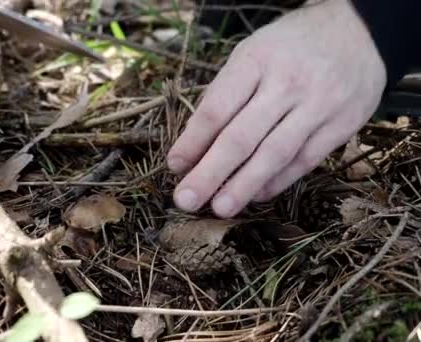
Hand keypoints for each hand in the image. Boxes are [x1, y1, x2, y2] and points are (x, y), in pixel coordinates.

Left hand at [167, 0, 386, 217]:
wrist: (358, 31)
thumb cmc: (289, 47)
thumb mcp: (251, 55)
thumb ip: (224, 96)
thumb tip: (194, 148)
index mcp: (255, 61)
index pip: (217, 109)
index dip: (192, 142)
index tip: (174, 166)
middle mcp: (286, 83)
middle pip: (241, 137)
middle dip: (210, 173)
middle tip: (186, 200)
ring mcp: (318, 105)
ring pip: (274, 154)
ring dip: (243, 186)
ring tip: (220, 208)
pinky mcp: (342, 125)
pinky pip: (304, 161)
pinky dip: (277, 181)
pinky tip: (256, 195)